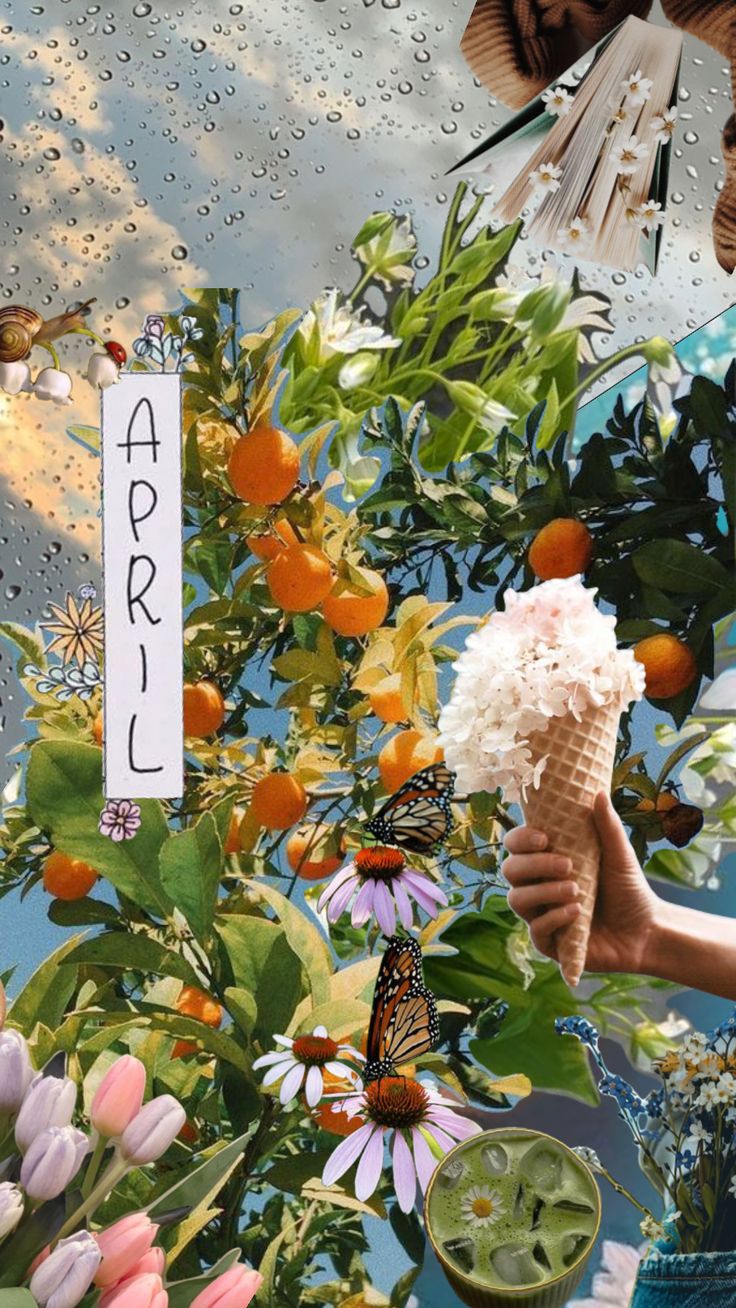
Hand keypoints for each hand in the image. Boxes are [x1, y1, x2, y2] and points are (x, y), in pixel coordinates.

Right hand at [503, 791, 659, 975]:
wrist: (647, 929)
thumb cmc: (629, 888)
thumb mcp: (619, 854)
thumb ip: (607, 826)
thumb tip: (597, 792)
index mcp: (547, 861)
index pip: (515, 846)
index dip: (520, 839)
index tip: (544, 838)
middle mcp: (538, 886)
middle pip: (510, 870)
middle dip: (535, 864)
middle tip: (567, 864)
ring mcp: (541, 915)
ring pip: (517, 900)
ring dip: (544, 891)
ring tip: (575, 889)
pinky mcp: (550, 943)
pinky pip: (536, 930)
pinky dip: (554, 918)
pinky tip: (576, 912)